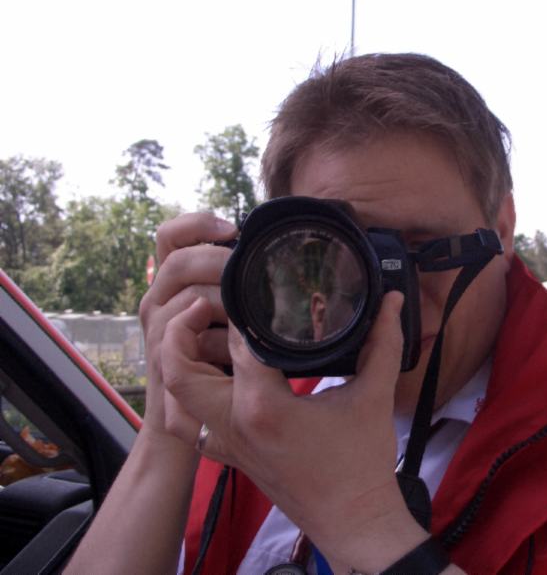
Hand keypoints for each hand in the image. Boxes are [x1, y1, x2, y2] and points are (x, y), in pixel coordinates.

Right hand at [137, 212, 237, 450]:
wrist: (189, 423)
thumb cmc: (222, 367)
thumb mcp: (234, 319)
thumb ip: (244, 292)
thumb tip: (289, 264)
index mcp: (177, 284)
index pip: (172, 235)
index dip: (197, 222)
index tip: (232, 226)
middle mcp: (160, 299)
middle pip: (177, 258)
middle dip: (214, 257)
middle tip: (245, 267)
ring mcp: (158, 327)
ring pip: (181, 290)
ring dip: (217, 290)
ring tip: (245, 301)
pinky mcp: (161, 354)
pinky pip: (175, 328)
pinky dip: (201, 322)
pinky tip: (227, 330)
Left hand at [161, 291, 428, 571]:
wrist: (354, 520)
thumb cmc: (362, 463)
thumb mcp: (375, 395)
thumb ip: (384, 342)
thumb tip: (392, 301)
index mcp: (264, 406)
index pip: (235, 343)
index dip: (239, 310)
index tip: (252, 288)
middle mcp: (235, 426)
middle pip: (180, 371)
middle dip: (183, 331)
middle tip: (203, 305)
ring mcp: (228, 446)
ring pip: (173, 401)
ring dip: (175, 366)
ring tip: (193, 337)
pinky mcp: (230, 458)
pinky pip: (186, 428)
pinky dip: (182, 401)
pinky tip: (204, 380)